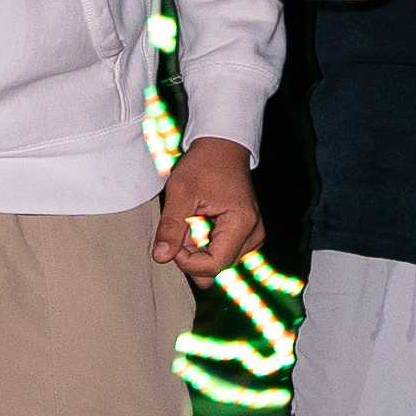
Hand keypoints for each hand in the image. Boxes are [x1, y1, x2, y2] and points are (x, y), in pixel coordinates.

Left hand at [154, 137, 262, 277]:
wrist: (222, 148)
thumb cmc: (205, 164)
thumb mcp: (181, 192)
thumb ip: (171, 227)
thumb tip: (160, 257)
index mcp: (243, 224)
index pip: (214, 265)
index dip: (188, 261)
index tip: (174, 241)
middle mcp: (254, 235)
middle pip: (217, 268)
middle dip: (192, 255)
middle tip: (182, 227)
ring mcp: (253, 237)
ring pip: (219, 264)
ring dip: (199, 250)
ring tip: (192, 222)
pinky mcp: (247, 236)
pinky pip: (223, 254)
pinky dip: (206, 245)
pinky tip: (200, 224)